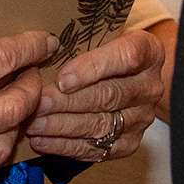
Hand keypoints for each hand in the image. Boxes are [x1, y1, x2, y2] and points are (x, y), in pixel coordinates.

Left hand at [26, 26, 165, 162]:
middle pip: (109, 95)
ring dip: (62, 125)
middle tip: (38, 101)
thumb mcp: (101, 34)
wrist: (128, 76)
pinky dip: (66, 146)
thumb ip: (81, 38)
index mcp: (148, 51)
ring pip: (100, 124)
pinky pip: (96, 149)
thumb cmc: (105, 49)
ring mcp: (142, 118)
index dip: (93, 68)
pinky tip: (42, 141)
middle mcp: (150, 86)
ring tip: (34, 123)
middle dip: (68, 101)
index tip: (62, 78)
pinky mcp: (129, 143)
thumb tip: (41, 45)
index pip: (126, 57)